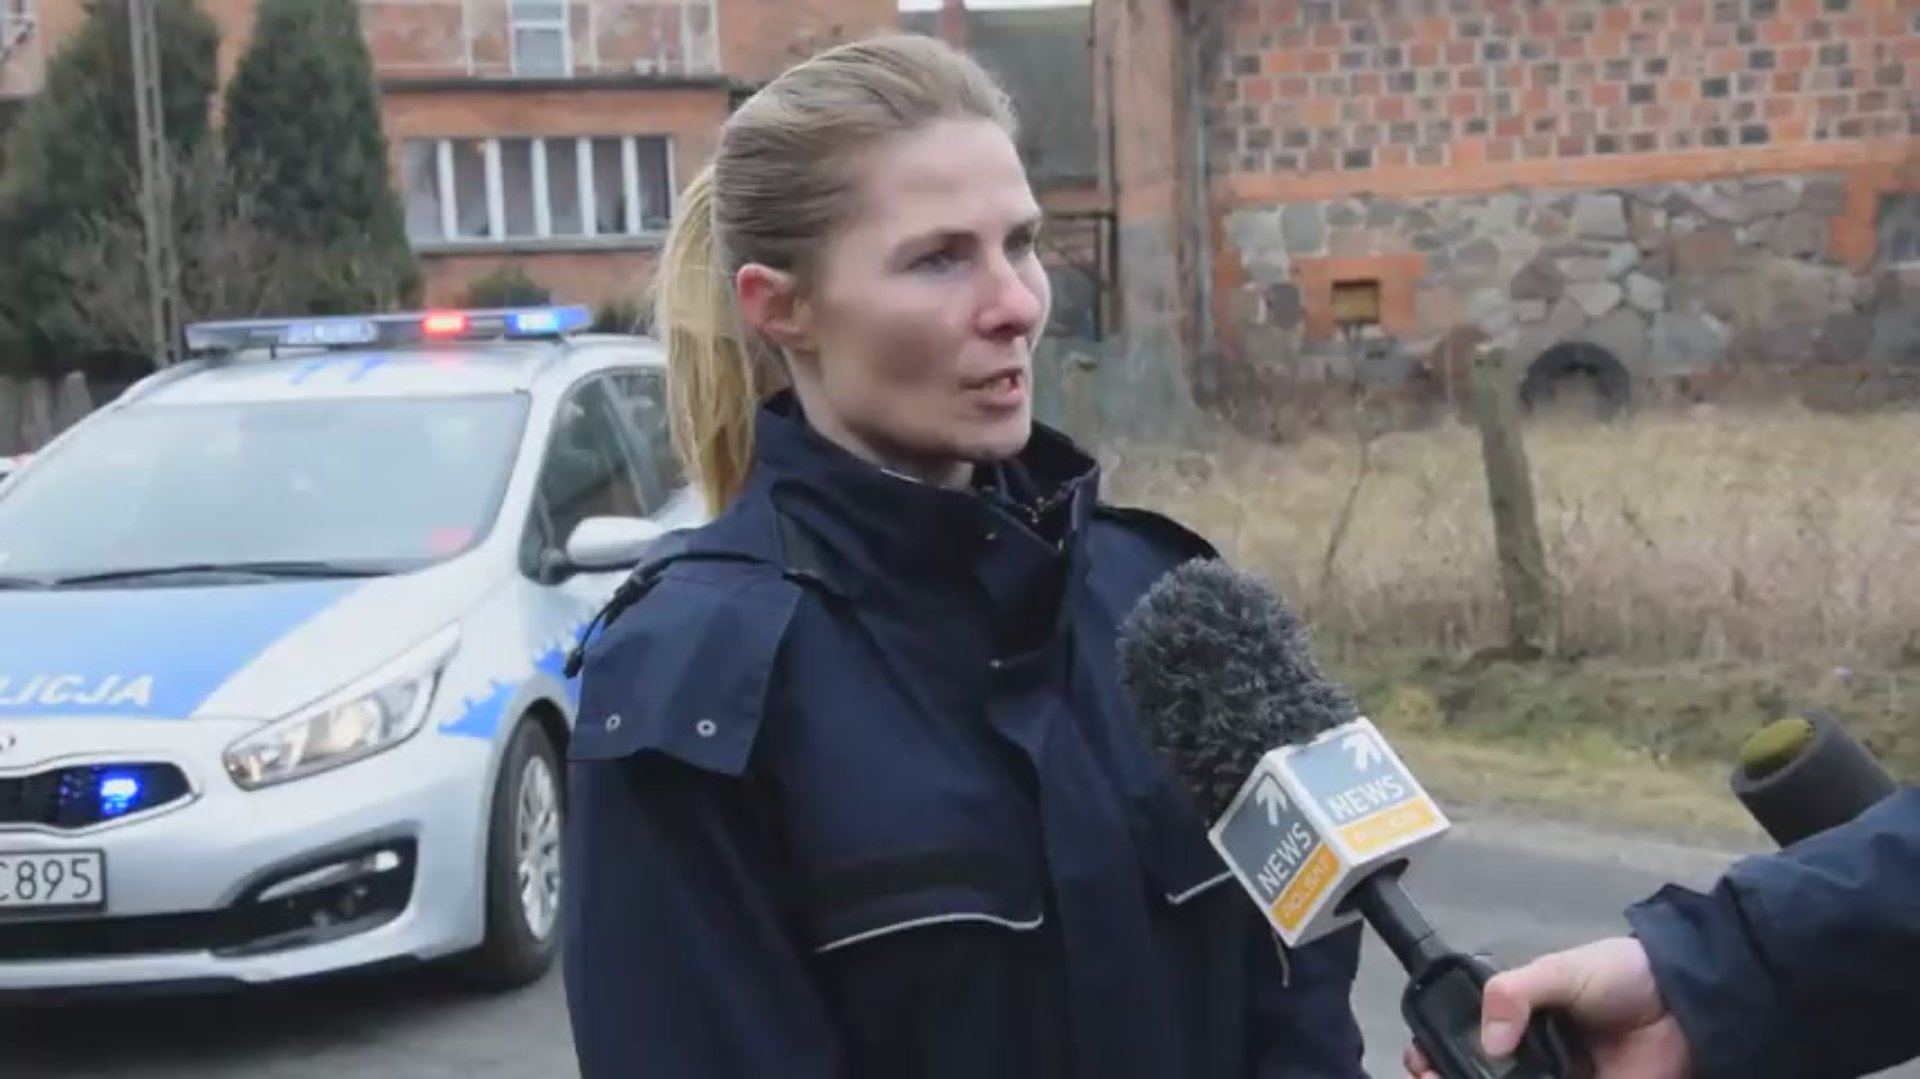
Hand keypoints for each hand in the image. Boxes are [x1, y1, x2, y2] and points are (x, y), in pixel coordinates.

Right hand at [1400, 937, 1692, 1078]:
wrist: (1686, 1002)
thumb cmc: (1617, 976)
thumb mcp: (1557, 970)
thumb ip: (1513, 992)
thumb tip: (1488, 1042)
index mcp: (1518, 1024)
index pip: (1464, 1042)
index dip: (1435, 1052)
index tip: (1420, 1060)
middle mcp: (1531, 1062)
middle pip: (1477, 1076)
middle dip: (1447, 1077)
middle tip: (1431, 1077)